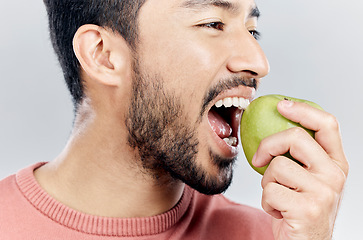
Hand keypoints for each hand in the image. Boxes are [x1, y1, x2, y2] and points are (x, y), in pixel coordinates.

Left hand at [252, 100, 348, 239]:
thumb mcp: (307, 180)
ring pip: (277, 167)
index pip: (327, 124)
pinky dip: (266, 201)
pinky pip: (269, 190)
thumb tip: (272, 126)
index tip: (281, 104)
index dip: (303, 109)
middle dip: (268, 145)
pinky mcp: (307, 208)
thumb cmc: (300, 210)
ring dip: (267, 182)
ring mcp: (324, 192)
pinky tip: (278, 211)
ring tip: (278, 197)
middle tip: (259, 158)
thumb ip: (300, 157)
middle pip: (295, 137)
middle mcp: (335, 175)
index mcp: (336, 164)